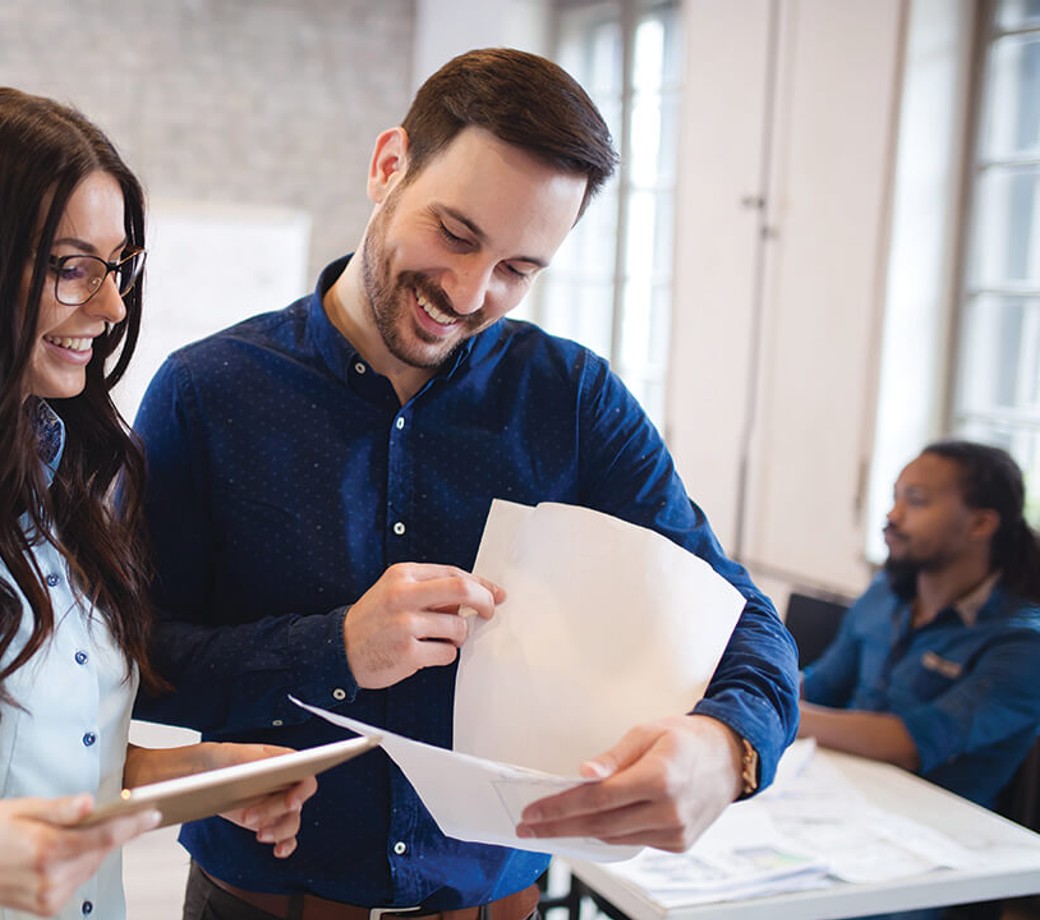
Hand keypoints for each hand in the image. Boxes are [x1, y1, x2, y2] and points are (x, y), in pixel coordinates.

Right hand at [0, 794, 158, 915]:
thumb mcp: (23, 808)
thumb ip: (60, 808)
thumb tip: (89, 803)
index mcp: (47, 849)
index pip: (105, 836)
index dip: (133, 825)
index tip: (153, 815)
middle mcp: (50, 878)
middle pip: (102, 851)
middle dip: (112, 832)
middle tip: (115, 814)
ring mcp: (48, 896)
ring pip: (93, 866)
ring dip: (95, 848)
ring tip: (79, 832)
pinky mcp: (46, 906)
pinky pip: (79, 881)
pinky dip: (81, 864)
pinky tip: (66, 852)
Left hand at [192, 744, 317, 858]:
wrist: (214, 771)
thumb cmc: (230, 758)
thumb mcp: (242, 755)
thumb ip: (258, 763)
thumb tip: (269, 772)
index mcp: (290, 766)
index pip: (306, 781)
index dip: (302, 794)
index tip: (291, 803)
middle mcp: (290, 787)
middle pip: (295, 806)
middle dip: (273, 812)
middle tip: (248, 816)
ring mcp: (281, 807)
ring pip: (291, 824)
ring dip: (277, 832)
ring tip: (258, 835)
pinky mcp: (270, 824)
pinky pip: (286, 839)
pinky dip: (285, 846)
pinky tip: (277, 852)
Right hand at [343, 562, 504, 688]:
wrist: (339, 648)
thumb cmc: (374, 619)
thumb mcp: (396, 590)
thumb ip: (431, 588)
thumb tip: (474, 594)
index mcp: (403, 575)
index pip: (454, 573)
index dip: (481, 583)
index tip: (494, 593)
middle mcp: (403, 596)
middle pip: (462, 590)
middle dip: (484, 601)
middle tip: (488, 611)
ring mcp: (405, 625)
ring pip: (458, 626)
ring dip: (457, 635)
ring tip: (438, 637)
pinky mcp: (408, 652)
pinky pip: (447, 653)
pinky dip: (444, 654)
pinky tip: (426, 652)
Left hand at [516, 714, 743, 851]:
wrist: (730, 757)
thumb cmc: (685, 738)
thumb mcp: (647, 732)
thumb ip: (613, 756)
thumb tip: (583, 772)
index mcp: (659, 778)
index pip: (597, 799)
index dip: (559, 808)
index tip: (532, 813)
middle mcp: (668, 811)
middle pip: (600, 824)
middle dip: (558, 827)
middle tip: (527, 828)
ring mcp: (675, 832)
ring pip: (614, 838)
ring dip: (580, 833)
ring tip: (552, 826)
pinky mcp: (679, 844)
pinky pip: (633, 841)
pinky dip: (610, 833)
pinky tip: (591, 824)